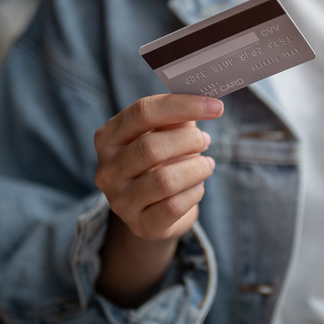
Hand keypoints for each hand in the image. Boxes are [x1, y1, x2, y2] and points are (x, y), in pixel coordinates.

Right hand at [94, 94, 222, 241]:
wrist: (153, 210)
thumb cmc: (162, 161)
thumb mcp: (165, 134)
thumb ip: (179, 116)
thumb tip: (207, 98)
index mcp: (108, 137)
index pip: (143, 112)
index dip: (183, 106)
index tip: (216, 106)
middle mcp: (106, 169)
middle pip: (152, 147)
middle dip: (190, 141)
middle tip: (206, 140)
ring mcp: (119, 201)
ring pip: (165, 180)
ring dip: (197, 168)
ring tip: (206, 165)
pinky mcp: (140, 225)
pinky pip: (174, 206)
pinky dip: (195, 192)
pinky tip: (197, 186)